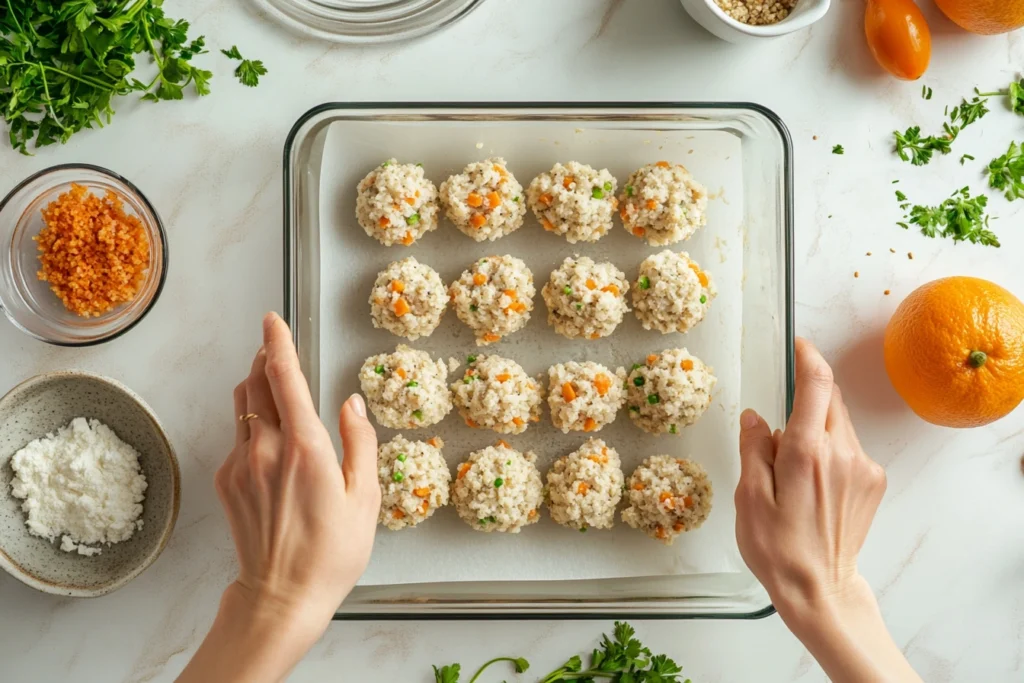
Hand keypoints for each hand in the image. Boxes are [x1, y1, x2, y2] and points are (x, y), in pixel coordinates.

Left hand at [178, 313, 379, 682]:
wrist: (282, 596)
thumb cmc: (332, 552)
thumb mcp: (366, 497)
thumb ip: (360, 442)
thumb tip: (352, 404)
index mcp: (306, 449)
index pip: (284, 377)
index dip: (278, 342)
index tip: (273, 320)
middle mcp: (266, 450)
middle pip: (255, 383)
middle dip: (265, 358)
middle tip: (276, 347)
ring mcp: (240, 465)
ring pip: (241, 406)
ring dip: (255, 386)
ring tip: (272, 382)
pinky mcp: (227, 482)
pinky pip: (237, 437)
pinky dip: (251, 423)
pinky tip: (270, 438)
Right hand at [735, 337, 885, 618]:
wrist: (819, 588)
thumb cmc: (778, 547)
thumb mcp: (748, 497)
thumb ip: (753, 449)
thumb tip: (755, 417)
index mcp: (807, 452)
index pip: (817, 385)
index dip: (808, 357)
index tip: (799, 345)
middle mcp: (842, 453)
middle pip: (829, 401)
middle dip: (805, 399)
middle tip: (779, 431)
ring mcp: (863, 467)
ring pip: (838, 425)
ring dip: (815, 430)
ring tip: (791, 470)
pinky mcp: (873, 482)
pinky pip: (849, 447)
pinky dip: (829, 451)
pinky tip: (811, 484)